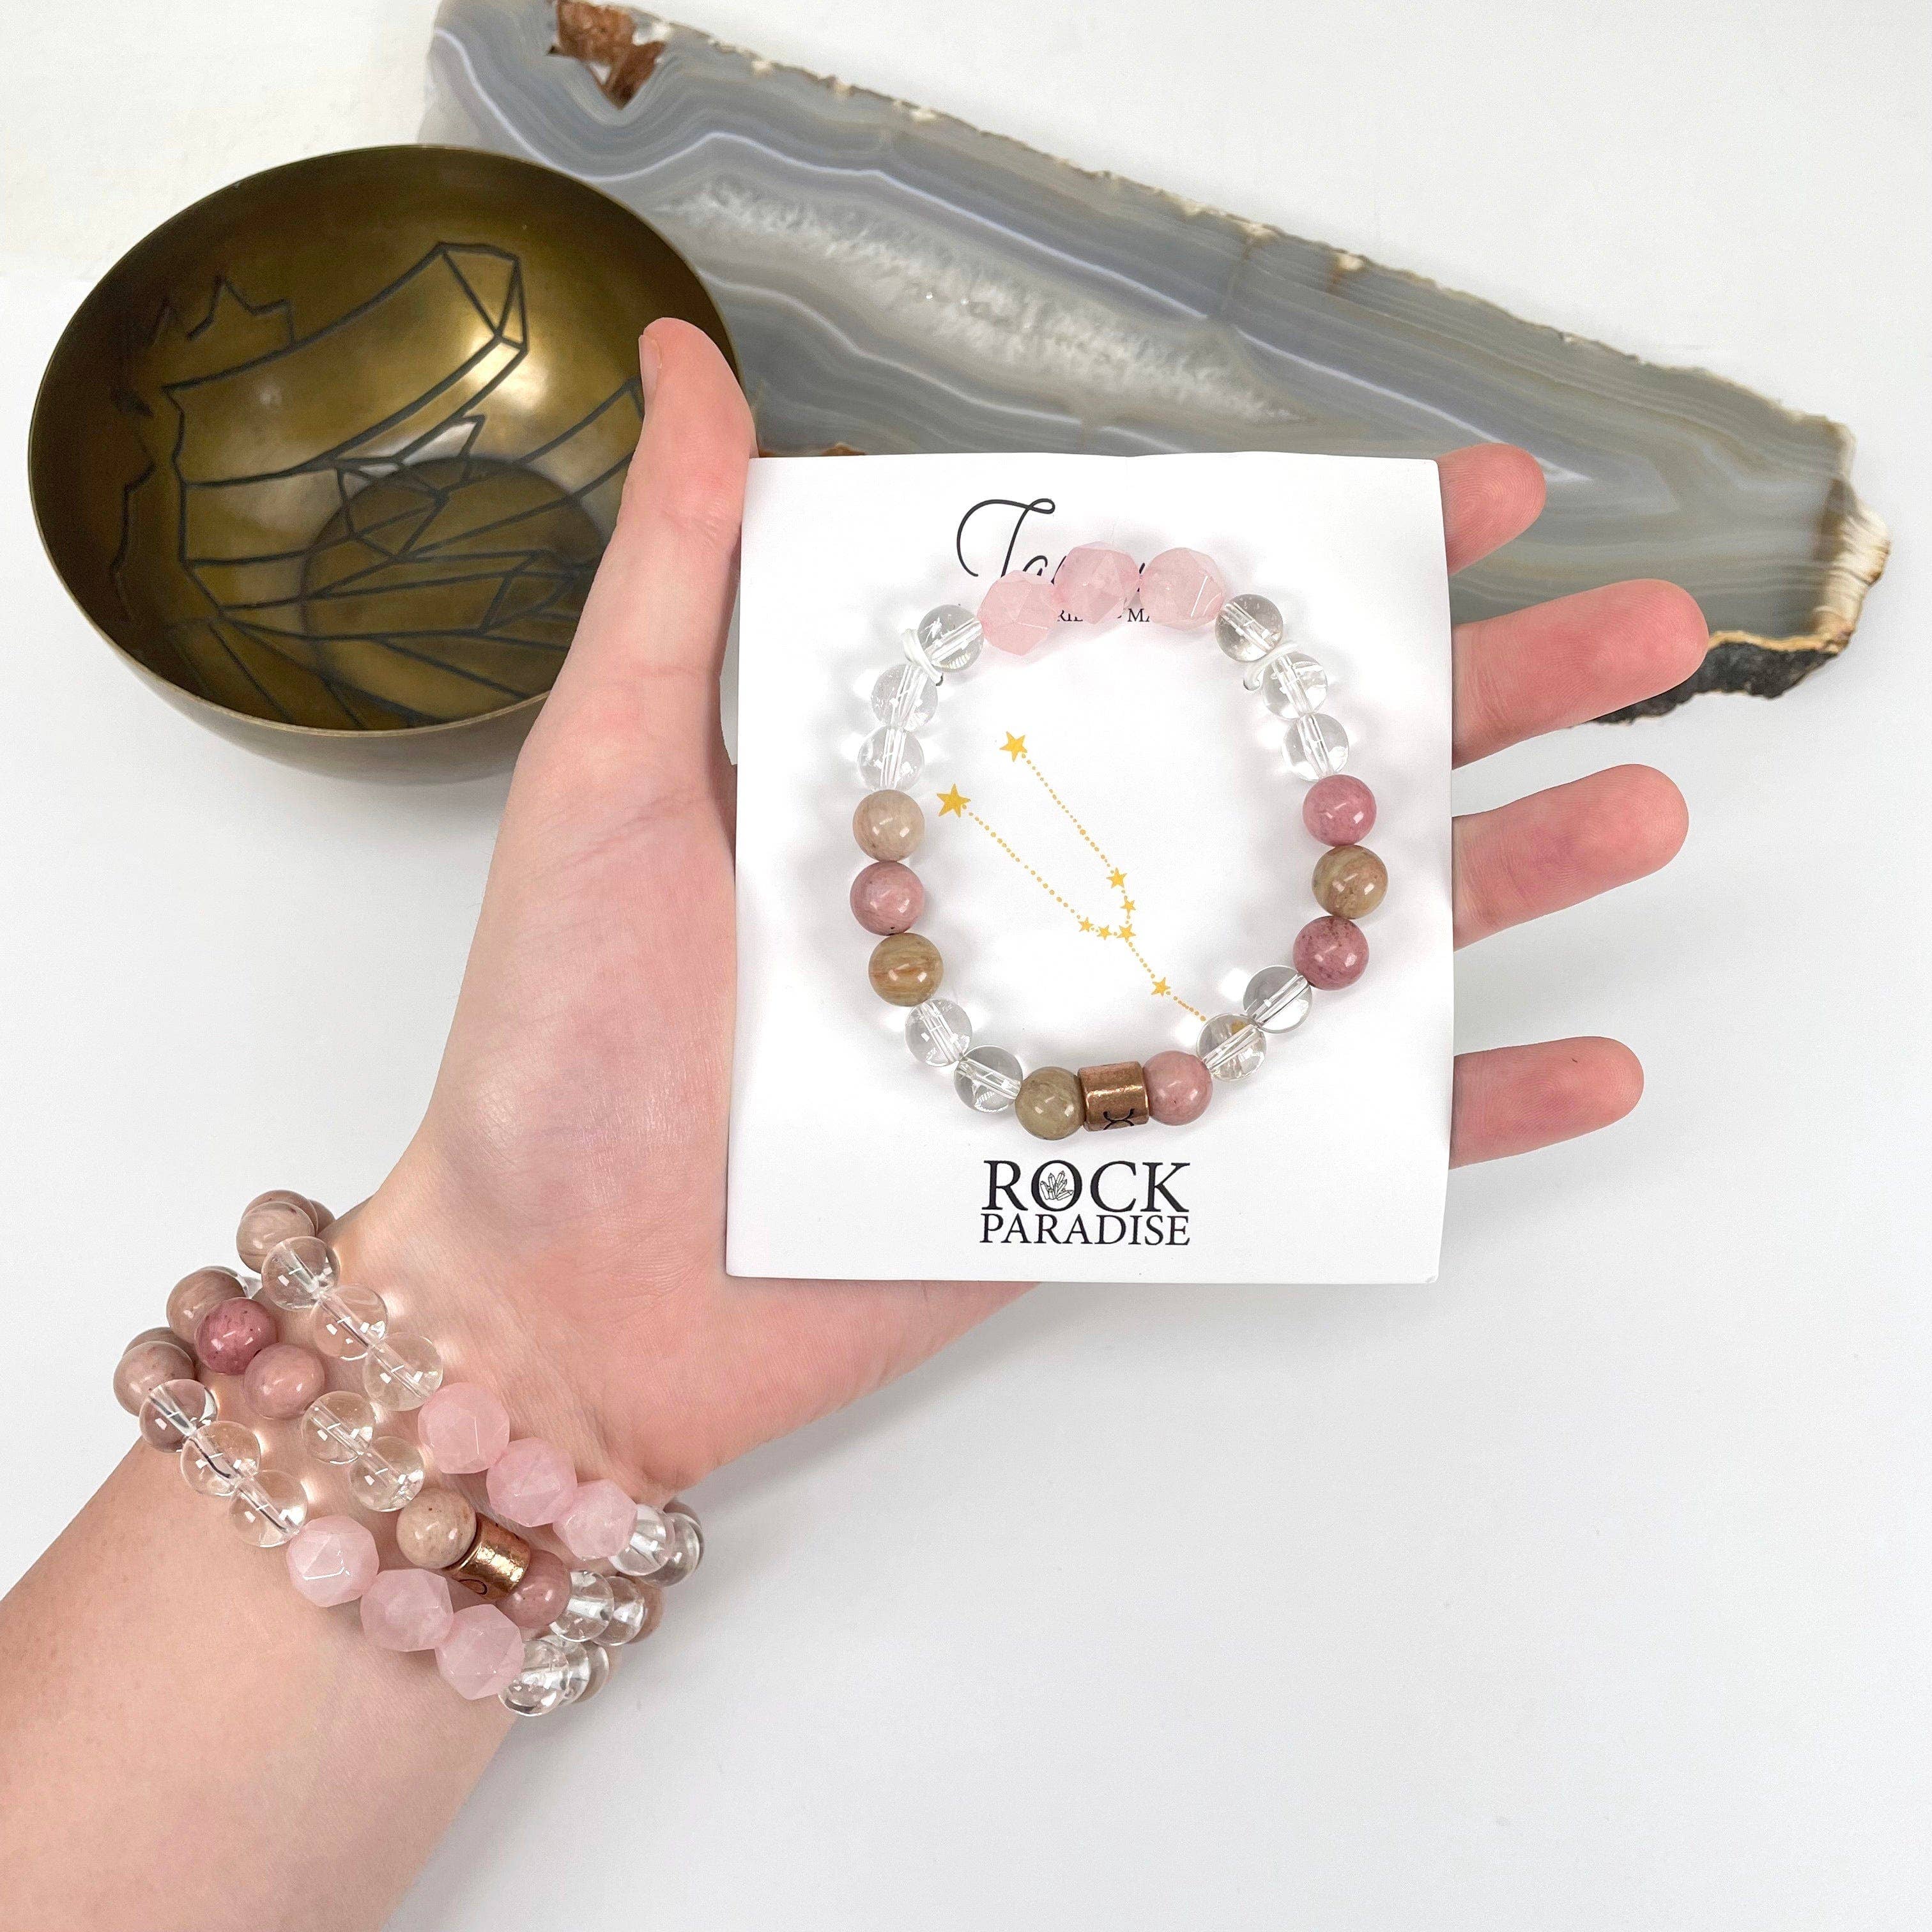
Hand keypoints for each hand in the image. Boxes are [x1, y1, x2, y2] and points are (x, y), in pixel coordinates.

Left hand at [342, 319, 1701, 1499]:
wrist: (552, 1300)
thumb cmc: (562, 1041)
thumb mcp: (610, 776)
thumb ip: (680, 581)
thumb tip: (693, 363)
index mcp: (952, 779)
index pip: (1163, 642)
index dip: (1310, 568)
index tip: (1455, 498)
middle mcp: (1045, 895)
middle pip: (1285, 780)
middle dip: (1469, 703)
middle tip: (1634, 637)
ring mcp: (1095, 1040)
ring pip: (1326, 945)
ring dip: (1498, 884)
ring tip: (1639, 815)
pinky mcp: (1114, 1179)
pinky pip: (1307, 1144)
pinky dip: (1444, 1116)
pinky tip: (1581, 1069)